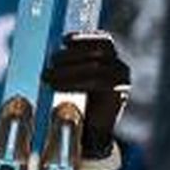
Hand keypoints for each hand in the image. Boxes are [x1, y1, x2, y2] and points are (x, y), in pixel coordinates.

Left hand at [43, 30, 130, 156]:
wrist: (89, 132)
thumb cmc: (77, 102)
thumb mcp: (74, 78)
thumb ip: (70, 64)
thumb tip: (50, 52)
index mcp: (112, 60)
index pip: (104, 41)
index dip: (84, 37)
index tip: (64, 40)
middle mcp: (120, 68)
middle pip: (99, 51)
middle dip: (71, 54)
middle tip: (49, 62)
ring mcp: (122, 81)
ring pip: (97, 66)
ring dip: (68, 70)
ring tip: (47, 77)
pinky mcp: (119, 95)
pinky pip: (97, 82)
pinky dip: (73, 82)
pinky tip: (56, 86)